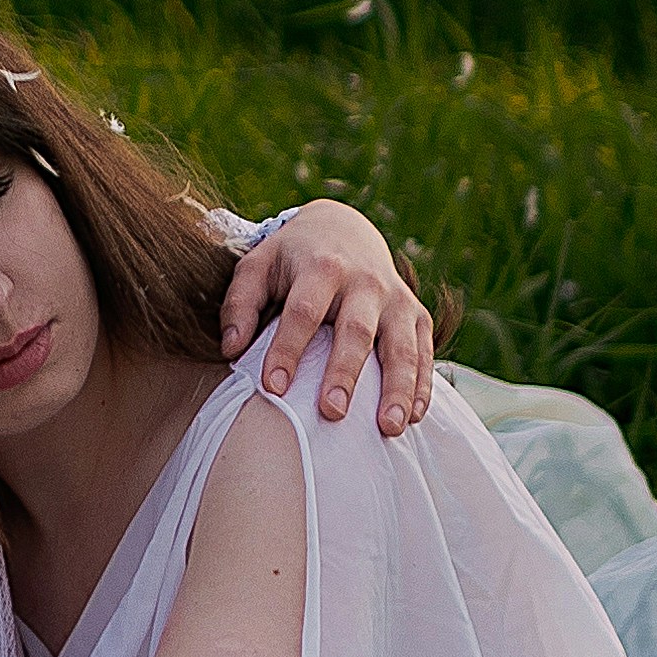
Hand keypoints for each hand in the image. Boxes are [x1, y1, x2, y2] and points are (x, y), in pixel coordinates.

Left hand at [221, 200, 436, 432]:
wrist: (344, 228)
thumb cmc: (293, 258)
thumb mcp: (258, 265)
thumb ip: (240, 303)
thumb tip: (231, 348)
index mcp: (322, 267)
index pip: (303, 312)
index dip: (287, 349)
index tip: (273, 387)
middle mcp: (364, 282)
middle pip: (356, 329)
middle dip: (344, 372)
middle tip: (331, 412)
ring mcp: (396, 299)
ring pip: (401, 345)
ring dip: (398, 388)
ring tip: (389, 428)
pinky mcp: (416, 314)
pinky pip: (424, 352)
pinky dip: (422, 385)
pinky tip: (413, 417)